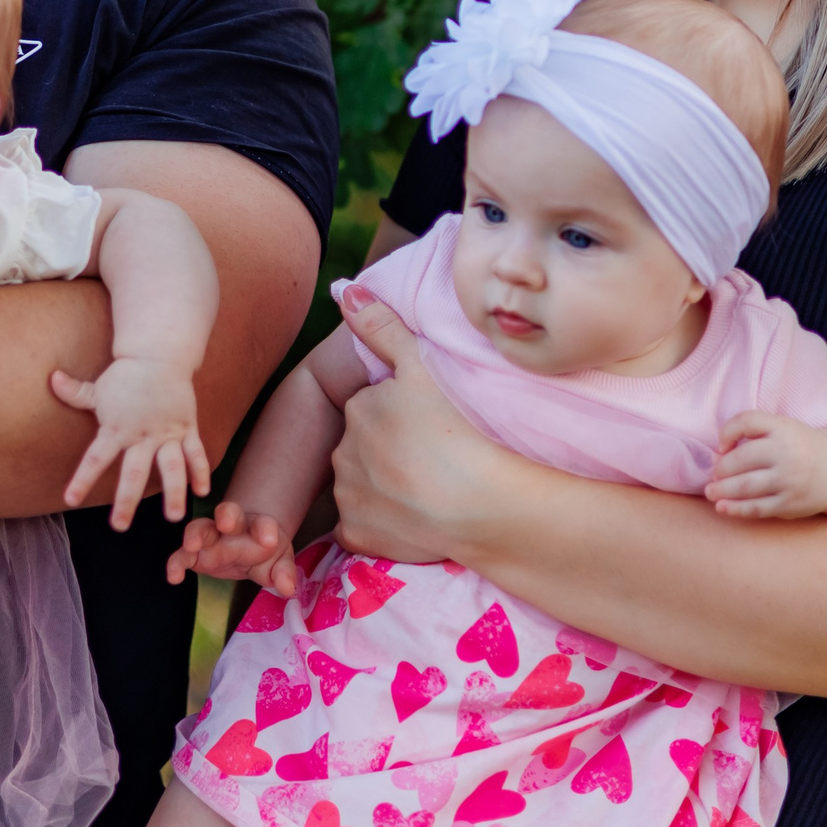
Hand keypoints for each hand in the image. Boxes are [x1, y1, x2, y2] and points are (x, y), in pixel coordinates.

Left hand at [49, 357, 211, 529]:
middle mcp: (141, 435)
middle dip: (126, 500)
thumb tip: (51, 378)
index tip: (70, 500)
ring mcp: (166, 433)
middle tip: (119, 526)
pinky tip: (203, 492)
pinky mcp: (186, 427)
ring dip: (173, 492)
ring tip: (173, 517)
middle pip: (133, 472)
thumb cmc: (125, 374)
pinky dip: (201, 471)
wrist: (159, 354)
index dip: (82, 479)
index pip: (95, 459)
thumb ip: (75, 392)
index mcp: (116, 429)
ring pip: (171, 467)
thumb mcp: (98, 387)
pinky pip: (196, 452)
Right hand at [165, 500, 298, 593]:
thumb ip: (284, 573)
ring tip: (192, 545)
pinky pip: (182, 556)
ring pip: (200, 528)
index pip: (262, 523)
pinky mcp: (194, 554)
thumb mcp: (280, 562)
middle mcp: (232, 527)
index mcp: (257, 527)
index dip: (265, 529)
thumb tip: (287, 589)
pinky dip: (176, 564)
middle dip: (227, 515)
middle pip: (228, 513)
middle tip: (226, 522)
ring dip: (195, 534)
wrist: (248, 545)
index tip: (270, 539)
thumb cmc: (264, 551)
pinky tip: (174, 577)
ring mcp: (211, 538)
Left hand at [326, 284, 519, 563]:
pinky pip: (361, 527)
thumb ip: (382, 328)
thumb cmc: (457, 430)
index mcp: (358, 410)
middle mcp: (342, 452)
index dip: (401, 419)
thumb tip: (344, 289)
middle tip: (431, 460)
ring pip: (359, 487)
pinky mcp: (357, 536)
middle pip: (362, 447)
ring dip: (382, 489)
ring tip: (427, 491)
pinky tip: (412, 521)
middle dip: (387, 452)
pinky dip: (380, 525)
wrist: (483, 503)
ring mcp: (348, 497)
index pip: (372, 409)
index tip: (430, 429)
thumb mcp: (421, 368)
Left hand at [706, 411, 826, 517]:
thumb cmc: (797, 447)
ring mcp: (789, 480)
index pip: (747, 421)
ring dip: (722, 490)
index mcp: (783, 428)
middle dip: (720, 468)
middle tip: (713, 474)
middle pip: (741, 459)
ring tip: (711, 492)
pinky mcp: (790, 504)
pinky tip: (722, 507)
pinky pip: (757, 508)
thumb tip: (719, 453)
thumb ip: (753, 431)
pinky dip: (736, 509)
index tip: (721, 446)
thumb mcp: (781, 427)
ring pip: (746, 486)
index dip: (727, 432)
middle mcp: (787, 453)